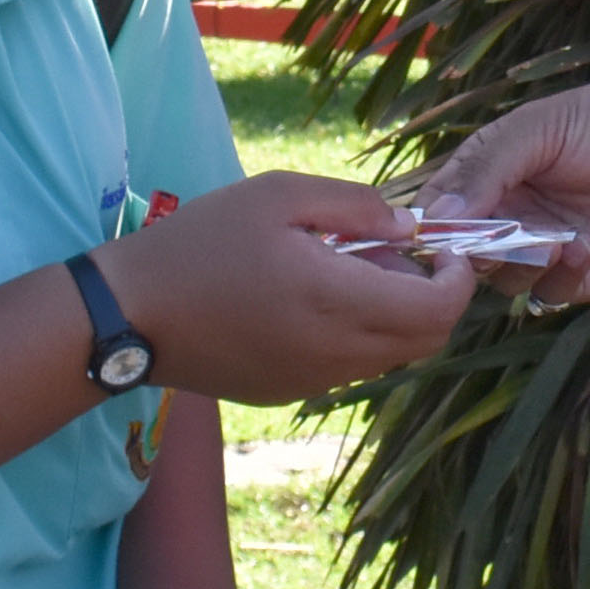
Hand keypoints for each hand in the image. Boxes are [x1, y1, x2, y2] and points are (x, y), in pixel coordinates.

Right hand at [104, 171, 475, 403]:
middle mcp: (335, 354)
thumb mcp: (277, 196)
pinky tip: (317, 300)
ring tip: (356, 270)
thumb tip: (410, 226)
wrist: (130, 315)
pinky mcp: (288, 392)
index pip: (438, 311)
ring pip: (390, 358)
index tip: (445, 247)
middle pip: (425, 341)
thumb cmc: (199, 243)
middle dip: (435, 299)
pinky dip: (359, 336)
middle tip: (405, 256)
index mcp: (338, 301)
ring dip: (396, 318)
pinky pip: (349, 368)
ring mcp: (312, 381)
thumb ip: (354, 206)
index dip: (459, 279)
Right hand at [413, 77, 589, 305]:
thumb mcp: (538, 129)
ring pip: (506, 283)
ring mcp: (549, 249)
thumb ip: (486, 168)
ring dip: (521, 266)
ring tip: (551, 242)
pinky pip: (554, 295)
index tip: (436, 236)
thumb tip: (440, 217)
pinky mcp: (586, 276)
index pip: (442, 213)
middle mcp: (514, 217)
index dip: (433, 229)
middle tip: (495, 241)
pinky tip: (582, 249)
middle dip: (476, 254)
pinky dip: (562, 278)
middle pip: (467, 256)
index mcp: (492, 177)